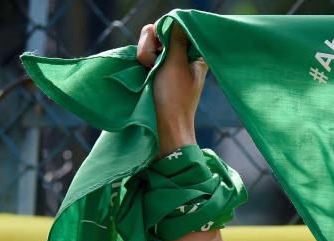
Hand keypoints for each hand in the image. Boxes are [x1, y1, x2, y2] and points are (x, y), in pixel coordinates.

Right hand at [137, 22, 206, 154]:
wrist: (163, 128)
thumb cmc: (174, 99)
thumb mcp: (176, 65)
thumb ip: (175, 40)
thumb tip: (175, 19)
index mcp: (193, 54)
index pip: (175, 26)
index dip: (163, 32)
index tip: (161, 47)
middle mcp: (180, 56)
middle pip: (159, 32)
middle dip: (151, 44)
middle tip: (151, 64)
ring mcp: (165, 64)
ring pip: (148, 42)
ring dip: (144, 52)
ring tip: (146, 69)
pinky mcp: (152, 72)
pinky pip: (142, 55)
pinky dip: (139, 60)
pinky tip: (141, 70)